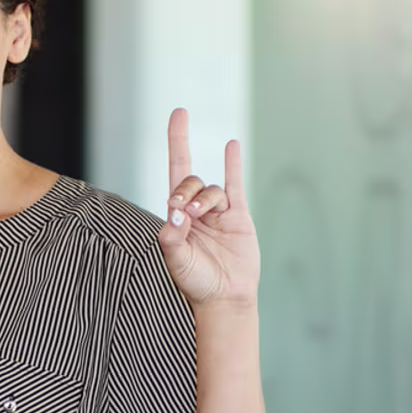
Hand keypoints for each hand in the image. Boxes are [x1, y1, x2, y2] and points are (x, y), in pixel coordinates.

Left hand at [158, 108, 258, 308]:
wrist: (225, 298)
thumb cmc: (196, 282)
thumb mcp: (176, 261)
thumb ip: (172, 237)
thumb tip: (174, 214)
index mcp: (177, 216)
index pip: (175, 172)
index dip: (177, 142)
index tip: (179, 114)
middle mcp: (195, 210)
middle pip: (189, 181)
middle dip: (186, 191)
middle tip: (186, 213)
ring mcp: (218, 212)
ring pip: (212, 190)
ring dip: (204, 199)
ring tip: (200, 218)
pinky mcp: (238, 217)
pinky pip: (236, 185)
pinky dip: (233, 164)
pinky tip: (231, 145)